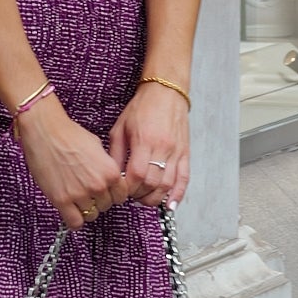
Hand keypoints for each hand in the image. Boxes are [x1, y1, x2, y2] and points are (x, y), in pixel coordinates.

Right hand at [14, 94, 133, 230]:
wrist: (45, 131)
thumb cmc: (68, 134)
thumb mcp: (97, 147)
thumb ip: (105, 167)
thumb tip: (108, 179)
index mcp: (110, 172)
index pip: (121, 196)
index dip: (113, 194)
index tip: (106, 193)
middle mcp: (98, 185)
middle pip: (106, 206)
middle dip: (98, 200)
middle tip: (87, 192)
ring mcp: (80, 194)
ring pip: (91, 215)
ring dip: (85, 209)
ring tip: (76, 198)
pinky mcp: (61, 200)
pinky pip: (74, 222)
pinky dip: (74, 220)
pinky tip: (70, 209)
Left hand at [108, 82, 189, 208]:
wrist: (166, 92)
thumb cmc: (142, 107)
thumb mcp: (121, 127)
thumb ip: (116, 153)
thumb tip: (112, 175)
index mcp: (145, 140)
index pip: (137, 174)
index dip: (128, 188)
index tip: (121, 190)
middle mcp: (163, 148)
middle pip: (152, 183)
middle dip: (139, 195)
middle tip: (131, 195)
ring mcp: (176, 152)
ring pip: (168, 184)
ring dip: (155, 198)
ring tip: (144, 198)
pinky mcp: (185, 153)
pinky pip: (184, 179)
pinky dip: (177, 194)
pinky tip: (170, 205)